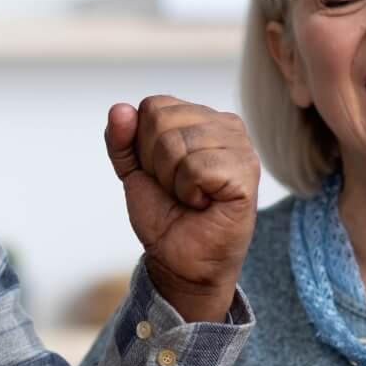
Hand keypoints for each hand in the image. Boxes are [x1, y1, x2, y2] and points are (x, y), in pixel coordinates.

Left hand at [106, 98, 258, 322]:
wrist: (179, 259)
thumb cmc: (165, 214)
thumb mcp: (133, 172)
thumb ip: (122, 140)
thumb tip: (119, 109)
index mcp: (202, 117)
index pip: (153, 106)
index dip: (142, 146)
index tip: (160, 174)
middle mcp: (227, 124)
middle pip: (162, 121)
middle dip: (155, 163)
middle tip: (176, 188)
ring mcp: (241, 147)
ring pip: (177, 144)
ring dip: (172, 181)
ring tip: (190, 197)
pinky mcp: (247, 174)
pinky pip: (196, 167)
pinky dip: (189, 192)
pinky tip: (204, 203)